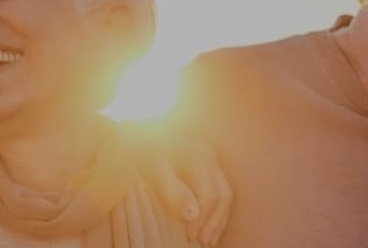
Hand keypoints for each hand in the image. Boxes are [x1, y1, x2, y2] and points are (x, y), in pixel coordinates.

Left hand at [134, 126, 232, 246]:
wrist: (142, 131)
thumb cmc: (146, 150)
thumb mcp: (155, 170)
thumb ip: (174, 192)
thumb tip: (194, 215)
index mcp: (200, 157)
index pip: (209, 196)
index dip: (202, 219)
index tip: (189, 236)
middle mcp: (211, 157)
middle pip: (224, 195)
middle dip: (216, 222)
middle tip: (205, 242)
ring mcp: (212, 159)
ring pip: (226, 192)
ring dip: (219, 217)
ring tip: (210, 238)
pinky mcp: (209, 164)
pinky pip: (220, 188)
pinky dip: (217, 208)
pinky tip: (209, 222)